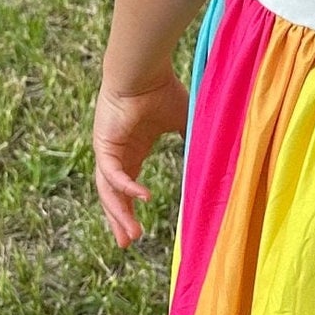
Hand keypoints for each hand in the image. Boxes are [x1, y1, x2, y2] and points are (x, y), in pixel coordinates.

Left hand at [92, 72, 188, 248]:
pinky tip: (143, 198)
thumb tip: (210, 157)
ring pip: (109, 192)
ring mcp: (107, 151)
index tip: (136, 233)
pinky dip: (127, 188)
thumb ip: (190, 141)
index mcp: (131, 151)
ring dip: (119, 214)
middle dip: (119, 220)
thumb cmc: (162, 90)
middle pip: (113, 197)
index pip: (125, 189)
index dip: (130, 210)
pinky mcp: (104, 146)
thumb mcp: (181, 122)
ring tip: (131, 236)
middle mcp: (116, 155)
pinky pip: (114, 174)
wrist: (145, 70)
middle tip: (126, 243)